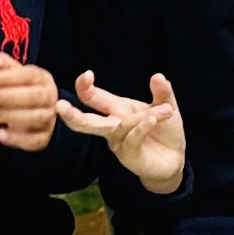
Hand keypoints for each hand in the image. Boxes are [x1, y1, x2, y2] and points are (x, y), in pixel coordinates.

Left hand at [0, 50, 61, 152]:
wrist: (38, 112)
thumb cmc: (22, 90)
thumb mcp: (14, 74)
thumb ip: (2, 65)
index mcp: (43, 79)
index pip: (29, 75)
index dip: (6, 78)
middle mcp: (51, 98)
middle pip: (34, 97)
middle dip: (6, 97)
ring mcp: (50, 118)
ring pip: (36, 118)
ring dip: (9, 116)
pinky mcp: (45, 137)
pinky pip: (35, 140)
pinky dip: (16, 138)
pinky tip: (0, 133)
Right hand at [56, 67, 186, 191]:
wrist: (174, 159)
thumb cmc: (164, 131)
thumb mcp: (167, 107)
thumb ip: (162, 92)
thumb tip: (158, 75)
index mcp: (116, 109)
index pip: (93, 98)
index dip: (85, 88)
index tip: (87, 75)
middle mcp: (112, 126)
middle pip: (86, 121)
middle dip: (72, 114)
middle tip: (59, 106)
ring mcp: (118, 142)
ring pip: (116, 127)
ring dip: (142, 117)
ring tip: (166, 110)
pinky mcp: (128, 156)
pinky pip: (130, 139)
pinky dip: (141, 128)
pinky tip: (152, 121)